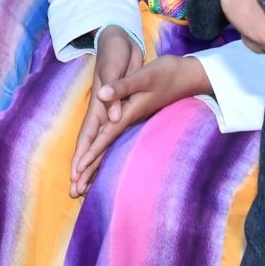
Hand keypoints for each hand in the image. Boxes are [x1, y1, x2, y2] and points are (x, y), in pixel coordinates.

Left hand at [72, 51, 208, 196]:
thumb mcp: (144, 76)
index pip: (106, 137)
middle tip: (75, 192)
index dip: (91, 153)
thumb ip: (122, 86)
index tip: (78, 172)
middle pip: (106, 149)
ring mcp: (133, 119)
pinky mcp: (135, 115)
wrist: (188, 76)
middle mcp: (129, 120)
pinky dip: (105, 150)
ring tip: (83, 186)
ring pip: (110, 146)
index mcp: (128, 113)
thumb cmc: (166, 73)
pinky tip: (100, 161)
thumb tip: (100, 94)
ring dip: (96, 166)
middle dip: (90, 170)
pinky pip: (116, 137)